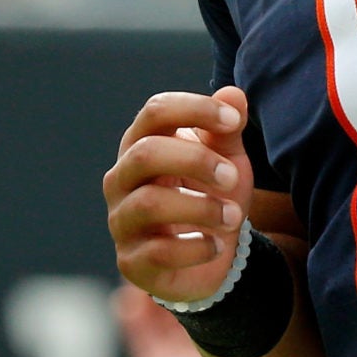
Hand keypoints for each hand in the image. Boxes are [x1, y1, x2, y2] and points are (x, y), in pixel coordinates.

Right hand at [102, 87, 253, 305]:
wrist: (208, 254)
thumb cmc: (211, 194)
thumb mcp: (226, 159)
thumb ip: (227, 129)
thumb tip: (233, 95)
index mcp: (143, 143)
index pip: (156, 111)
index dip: (195, 109)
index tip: (234, 121)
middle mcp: (123, 179)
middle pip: (146, 153)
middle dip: (196, 161)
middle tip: (232, 176)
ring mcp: (122, 221)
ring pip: (149, 203)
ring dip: (202, 208)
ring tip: (234, 217)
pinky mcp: (131, 261)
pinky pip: (159, 251)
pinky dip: (196, 247)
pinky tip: (216, 247)